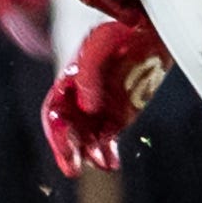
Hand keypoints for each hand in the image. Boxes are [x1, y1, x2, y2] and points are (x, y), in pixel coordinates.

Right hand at [42, 17, 173, 173]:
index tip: (66, 136)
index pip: (53, 112)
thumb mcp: (99, 47)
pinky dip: (107, 156)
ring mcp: (97, 113)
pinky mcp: (116, 121)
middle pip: (66, 133)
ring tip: (100, 162)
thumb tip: (87, 107)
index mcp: (66, 84)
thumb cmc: (120, 36)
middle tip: (73, 166)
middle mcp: (78, 102)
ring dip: (89, 156)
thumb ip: (88, 76)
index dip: (55, 128)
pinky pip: (107, 144)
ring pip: (85, 142)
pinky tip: (111, 163)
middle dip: (67, 151)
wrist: (148, 37)